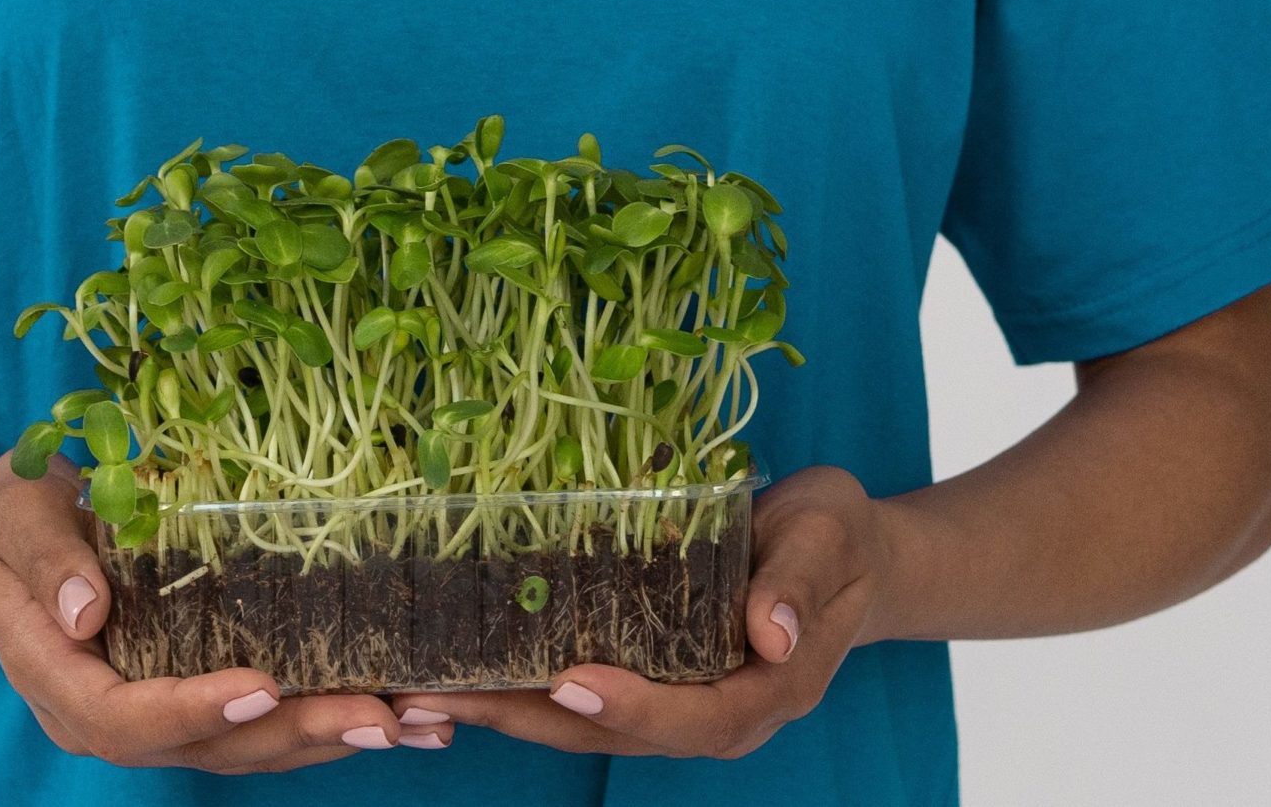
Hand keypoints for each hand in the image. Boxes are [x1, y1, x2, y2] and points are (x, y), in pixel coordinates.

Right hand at [0, 453, 447, 769]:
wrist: (2, 542)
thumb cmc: (9, 516)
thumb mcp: (14, 511)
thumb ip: (44, 557)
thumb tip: (86, 612)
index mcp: (56, 677)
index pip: (121, 717)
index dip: (192, 710)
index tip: (261, 685)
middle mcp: (106, 716)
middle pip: (203, 748)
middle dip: (295, 733)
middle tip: (380, 716)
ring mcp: (154, 717)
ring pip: (244, 749)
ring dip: (331, 738)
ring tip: (415, 722)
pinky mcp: (194, 700)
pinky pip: (261, 726)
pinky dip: (328, 721)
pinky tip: (397, 710)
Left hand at [389, 465, 888, 757]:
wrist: (846, 551)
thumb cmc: (837, 538)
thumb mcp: (828, 538)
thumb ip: (797, 583)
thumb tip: (767, 633)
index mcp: (769, 690)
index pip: (697, 718)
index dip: (633, 707)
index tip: (570, 682)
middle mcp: (718, 711)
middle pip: (620, 733)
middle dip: (528, 719)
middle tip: (444, 696)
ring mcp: (680, 700)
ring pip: (586, 724)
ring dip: (506, 713)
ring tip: (423, 695)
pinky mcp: (650, 675)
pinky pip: (581, 695)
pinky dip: (520, 690)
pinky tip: (458, 674)